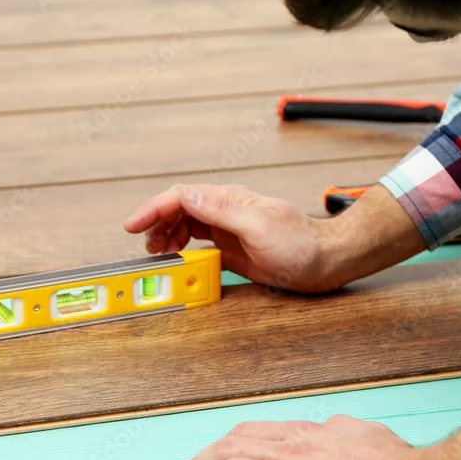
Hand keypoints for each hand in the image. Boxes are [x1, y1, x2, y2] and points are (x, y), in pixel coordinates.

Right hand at [124, 183, 427, 292]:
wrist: (326, 262)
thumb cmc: (301, 245)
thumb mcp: (259, 226)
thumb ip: (222, 210)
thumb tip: (187, 196)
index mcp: (229, 200)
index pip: (181, 197)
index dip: (153, 209)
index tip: (134, 225)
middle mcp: (226, 212)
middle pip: (179, 210)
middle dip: (156, 224)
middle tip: (145, 245)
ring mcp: (228, 229)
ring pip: (186, 226)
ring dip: (167, 236)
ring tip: (157, 252)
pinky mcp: (233, 248)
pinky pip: (199, 244)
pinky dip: (183, 249)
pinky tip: (180, 258)